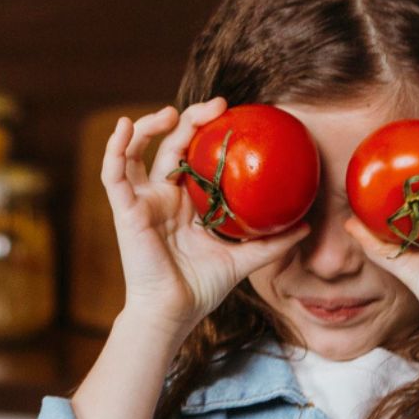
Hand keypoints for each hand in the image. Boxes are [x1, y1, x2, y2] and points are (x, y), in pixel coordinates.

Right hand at [100, 98, 310, 340]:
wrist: (174, 313)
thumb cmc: (201, 288)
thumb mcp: (243, 260)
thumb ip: (272, 243)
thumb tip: (306, 226)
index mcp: (188, 202)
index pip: (196, 156)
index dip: (210, 133)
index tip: (234, 116)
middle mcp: (163, 195)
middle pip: (171, 144)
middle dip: (191, 119)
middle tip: (218, 105)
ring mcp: (143, 200)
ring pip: (136, 150)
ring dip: (149, 125)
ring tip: (170, 112)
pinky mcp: (125, 209)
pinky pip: (113, 172)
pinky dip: (114, 147)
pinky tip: (122, 126)